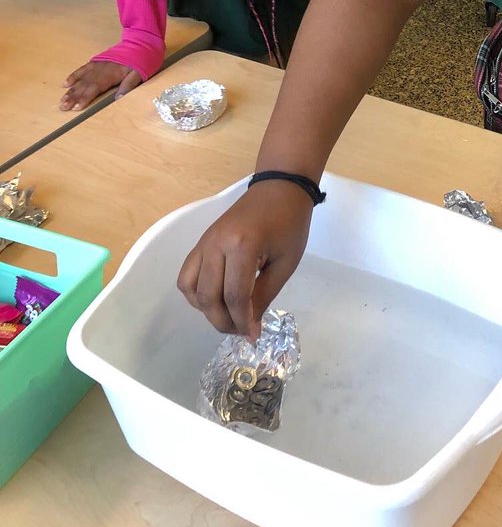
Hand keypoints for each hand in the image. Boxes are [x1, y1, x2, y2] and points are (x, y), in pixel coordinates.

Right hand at [61, 60, 141, 110]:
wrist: (141, 42)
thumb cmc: (141, 60)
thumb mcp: (139, 73)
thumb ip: (128, 85)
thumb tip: (118, 98)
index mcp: (111, 73)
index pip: (95, 88)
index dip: (85, 98)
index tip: (77, 107)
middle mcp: (101, 69)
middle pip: (85, 85)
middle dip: (73, 96)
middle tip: (63, 107)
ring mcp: (97, 64)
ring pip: (82, 78)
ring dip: (71, 90)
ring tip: (62, 100)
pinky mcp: (96, 61)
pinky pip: (82, 69)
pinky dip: (74, 76)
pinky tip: (66, 83)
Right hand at [178, 182, 313, 339]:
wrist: (279, 189)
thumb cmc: (290, 224)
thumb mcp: (285, 263)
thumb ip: (264, 296)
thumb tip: (249, 328)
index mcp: (242, 246)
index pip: (234, 296)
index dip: (242, 322)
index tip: (253, 337)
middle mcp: (216, 243)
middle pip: (208, 296)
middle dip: (223, 320)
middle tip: (242, 330)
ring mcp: (204, 241)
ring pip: (190, 288)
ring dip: (206, 309)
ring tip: (229, 315)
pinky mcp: (201, 241)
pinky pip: (187, 275)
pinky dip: (196, 293)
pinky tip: (216, 298)